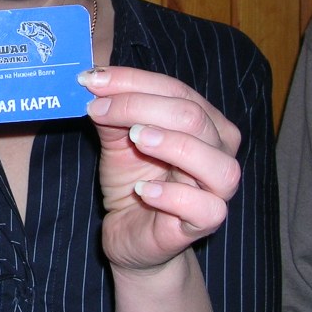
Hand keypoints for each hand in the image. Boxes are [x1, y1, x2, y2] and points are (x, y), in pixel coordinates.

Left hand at [77, 66, 240, 272]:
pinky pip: (206, 208)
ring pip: (216, 163)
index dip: (132, 81)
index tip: (92, 80)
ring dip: (172, 145)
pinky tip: (143, 190)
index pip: (176, 90)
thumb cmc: (133, 180)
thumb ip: (113, 112)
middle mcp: (220, 151)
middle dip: (140, 106)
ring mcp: (217, 190)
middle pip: (193, 117)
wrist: (130, 231)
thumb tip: (95, 82)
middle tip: (98, 109)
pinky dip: (174, 196)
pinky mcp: (205, 223)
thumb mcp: (118, 140)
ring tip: (134, 139)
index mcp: (206, 122)